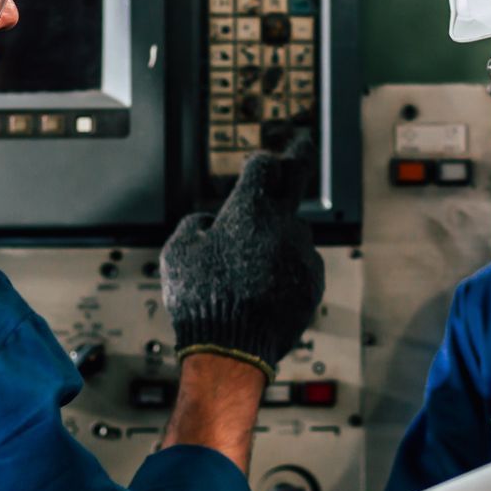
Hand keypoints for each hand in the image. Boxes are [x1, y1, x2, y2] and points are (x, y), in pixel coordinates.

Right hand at [161, 136, 324, 377]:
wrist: (232, 351)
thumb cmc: (200, 299)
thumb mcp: (177, 253)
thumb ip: (196, 224)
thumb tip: (211, 222)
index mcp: (250, 209)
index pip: (265, 165)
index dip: (262, 161)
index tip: (266, 159)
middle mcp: (283, 225)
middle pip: (292, 185)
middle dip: (297, 159)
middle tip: (304, 139)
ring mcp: (303, 254)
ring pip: (292, 234)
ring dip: (278, 241)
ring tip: (249, 273)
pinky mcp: (313, 281)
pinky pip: (301, 265)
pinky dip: (287, 270)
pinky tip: (264, 291)